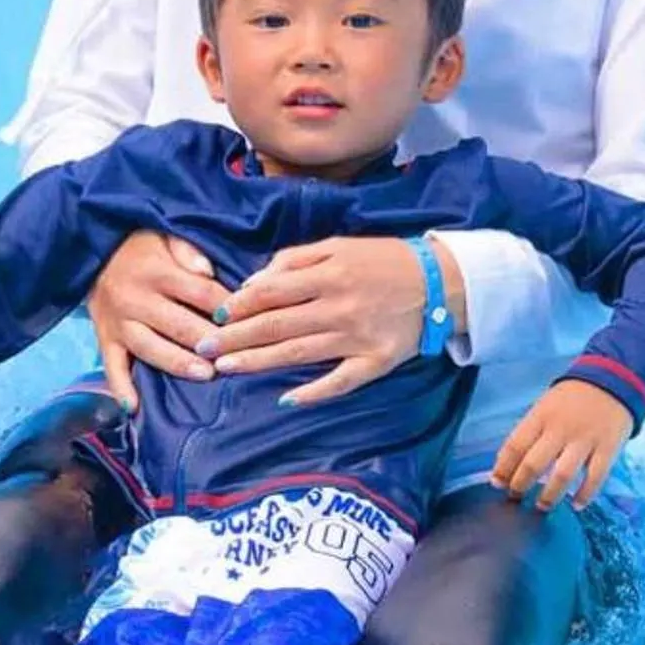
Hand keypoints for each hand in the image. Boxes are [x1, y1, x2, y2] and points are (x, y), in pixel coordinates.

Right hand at [88, 229, 231, 409]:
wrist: (91, 252)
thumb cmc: (139, 246)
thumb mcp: (163, 234)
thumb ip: (187, 250)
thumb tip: (208, 271)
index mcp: (156, 271)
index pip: (199, 292)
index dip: (225, 308)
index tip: (249, 321)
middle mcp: (136, 299)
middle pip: (178, 324)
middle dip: (208, 341)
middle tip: (235, 355)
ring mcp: (118, 322)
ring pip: (150, 348)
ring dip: (178, 363)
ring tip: (206, 376)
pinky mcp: (104, 339)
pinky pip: (111, 366)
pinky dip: (120, 388)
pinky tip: (133, 408)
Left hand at [207, 234, 461, 406]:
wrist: (440, 281)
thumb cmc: (383, 260)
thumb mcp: (339, 244)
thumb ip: (296, 260)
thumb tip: (256, 282)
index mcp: (328, 273)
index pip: (272, 292)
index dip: (240, 305)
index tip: (216, 315)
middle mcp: (339, 306)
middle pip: (277, 325)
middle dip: (236, 338)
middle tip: (204, 349)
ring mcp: (357, 337)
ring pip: (298, 353)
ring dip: (259, 362)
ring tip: (227, 368)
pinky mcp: (376, 362)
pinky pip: (340, 381)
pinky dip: (314, 392)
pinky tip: (287, 400)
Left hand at [489, 380, 630, 511]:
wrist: (612, 381)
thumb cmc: (572, 399)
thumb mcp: (545, 406)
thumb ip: (530, 432)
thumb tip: (509, 464)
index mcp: (541, 416)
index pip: (515, 446)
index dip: (503, 468)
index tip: (497, 483)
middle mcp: (560, 429)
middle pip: (534, 464)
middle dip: (520, 486)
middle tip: (516, 497)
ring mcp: (585, 440)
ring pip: (562, 475)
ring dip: (549, 496)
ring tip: (541, 506)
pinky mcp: (607, 448)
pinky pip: (595, 477)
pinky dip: (585, 494)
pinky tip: (576, 505)